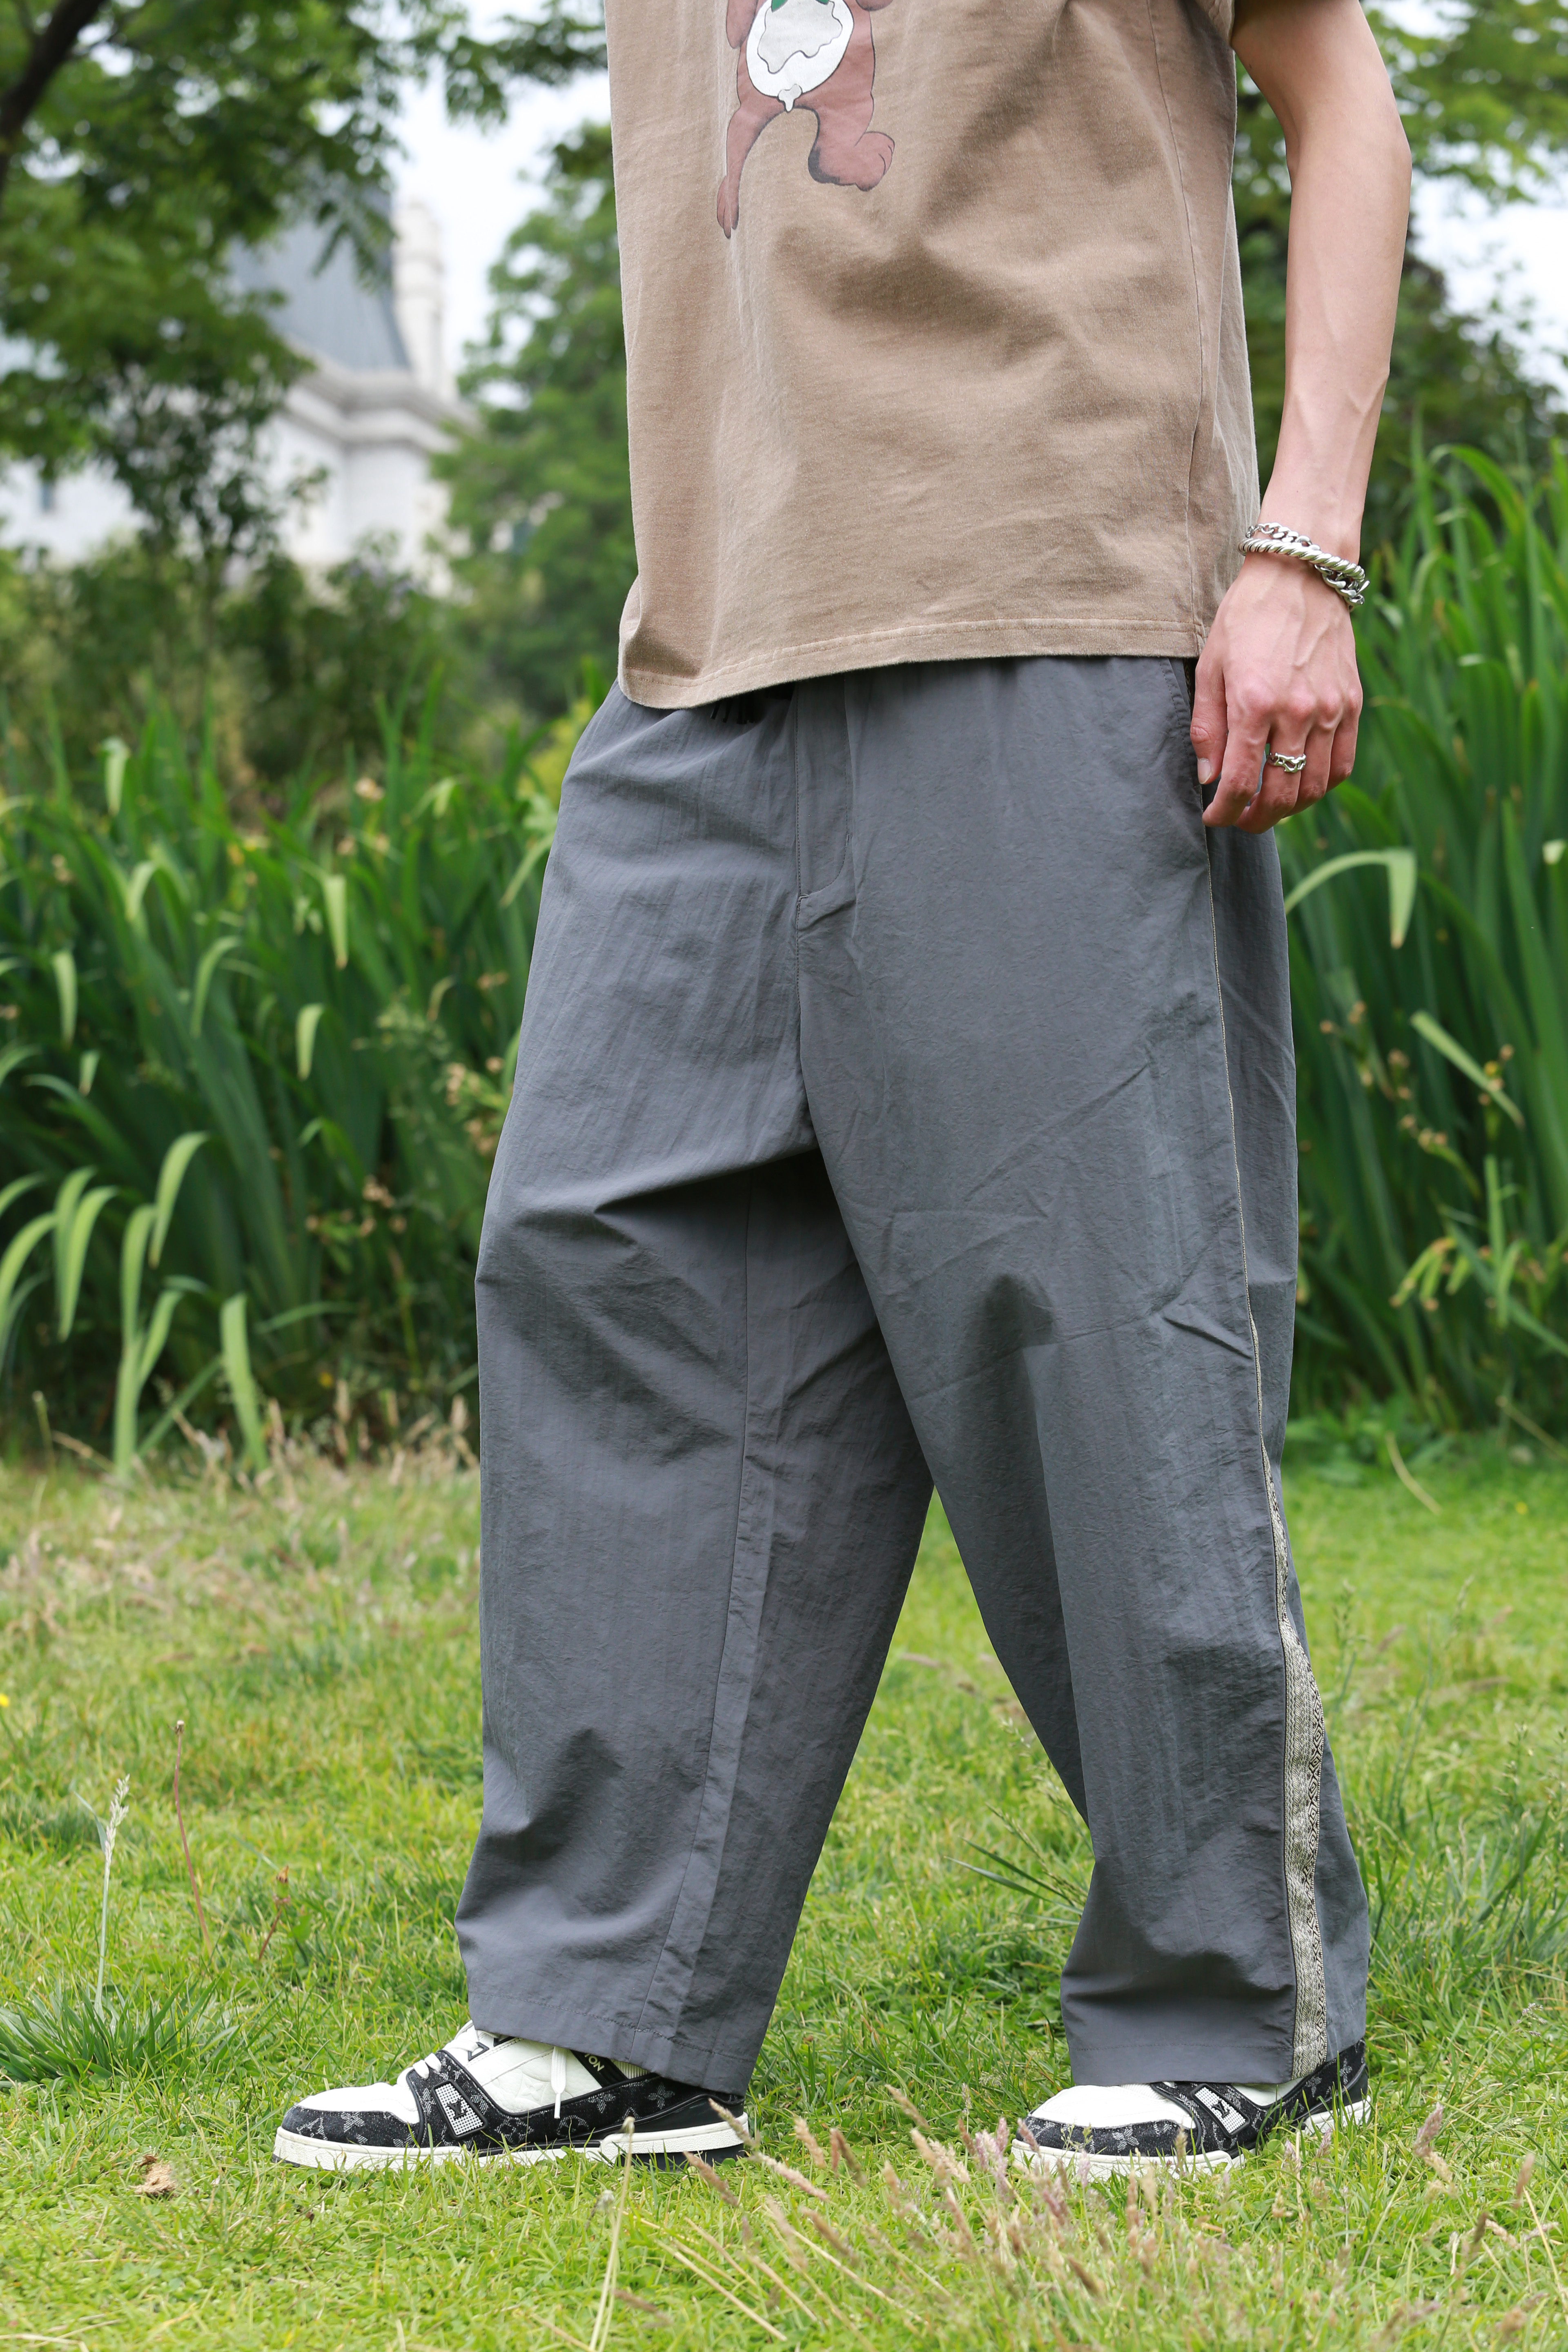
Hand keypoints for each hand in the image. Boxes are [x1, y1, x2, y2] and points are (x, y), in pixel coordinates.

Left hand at [1191, 552, 1362, 832]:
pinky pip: (1342, 764)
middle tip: (1240, 819)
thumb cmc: (1246, 618)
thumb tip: (1209, 777)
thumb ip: (1207, 727)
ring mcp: (1330, 710)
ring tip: (1268, 807)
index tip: (1214, 818)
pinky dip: (1322, 785)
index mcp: (1255, 704)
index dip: (1225, 811)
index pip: (1241, 782)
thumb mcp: (1211, 668)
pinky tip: (1302, 784)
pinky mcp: (1351, 703)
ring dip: (1289, 809)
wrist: (1300, 576)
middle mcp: (1297, 712)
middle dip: (1256, 819)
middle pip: (1281, 794)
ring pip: (1314, 787)